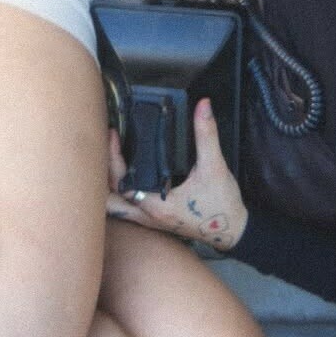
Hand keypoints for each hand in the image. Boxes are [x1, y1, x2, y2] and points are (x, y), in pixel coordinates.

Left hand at [105, 99, 248, 251]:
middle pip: (108, 199)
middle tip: (107, 147)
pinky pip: (126, 209)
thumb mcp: (215, 166)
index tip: (114, 135)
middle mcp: (147, 216)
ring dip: (107, 187)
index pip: (121, 182)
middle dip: (101, 173)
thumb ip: (207, 135)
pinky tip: (124, 177)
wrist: (233, 231)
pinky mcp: (154, 222)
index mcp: (156, 205)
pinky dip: (118, 194)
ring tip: (109, 161)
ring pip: (115, 208)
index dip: (113, 157)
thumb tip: (203, 106)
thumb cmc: (222, 204)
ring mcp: (149, 222)